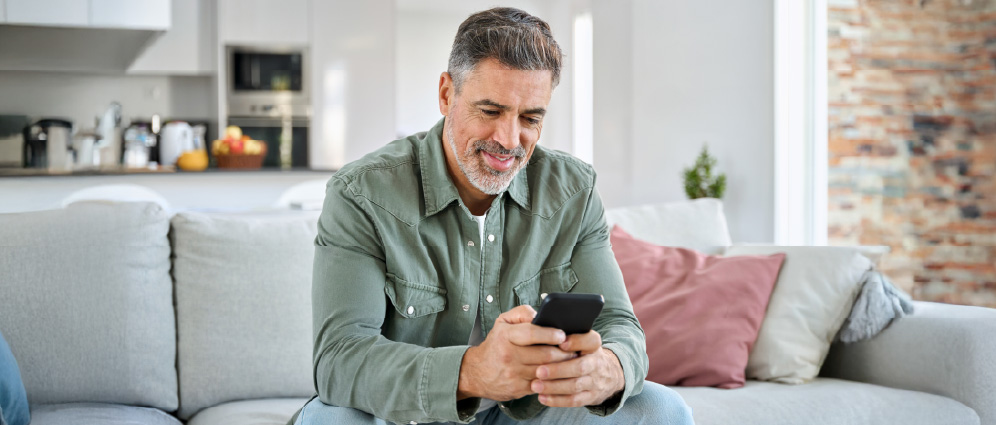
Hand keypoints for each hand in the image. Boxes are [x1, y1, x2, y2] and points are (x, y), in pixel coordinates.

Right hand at [458, 305, 578, 400]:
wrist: (476, 372)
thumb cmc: (496, 344)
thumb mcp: (503, 322)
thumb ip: (522, 313)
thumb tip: (541, 314)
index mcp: (506, 336)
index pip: (532, 333)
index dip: (550, 334)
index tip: (563, 335)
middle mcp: (509, 355)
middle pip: (544, 355)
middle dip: (563, 352)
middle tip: (574, 350)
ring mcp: (513, 374)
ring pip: (546, 371)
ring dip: (562, 367)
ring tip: (571, 361)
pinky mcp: (518, 389)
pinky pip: (542, 384)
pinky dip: (553, 379)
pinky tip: (560, 374)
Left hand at [529, 330, 625, 406]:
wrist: (607, 375)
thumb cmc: (583, 354)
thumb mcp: (581, 341)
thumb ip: (566, 334)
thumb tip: (541, 325)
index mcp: (593, 346)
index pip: (590, 340)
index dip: (576, 341)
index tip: (561, 342)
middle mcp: (596, 363)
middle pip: (580, 367)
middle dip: (558, 370)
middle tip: (539, 371)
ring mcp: (595, 381)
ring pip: (575, 385)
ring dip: (554, 387)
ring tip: (535, 385)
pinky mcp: (591, 397)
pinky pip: (575, 401)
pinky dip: (558, 400)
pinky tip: (542, 398)